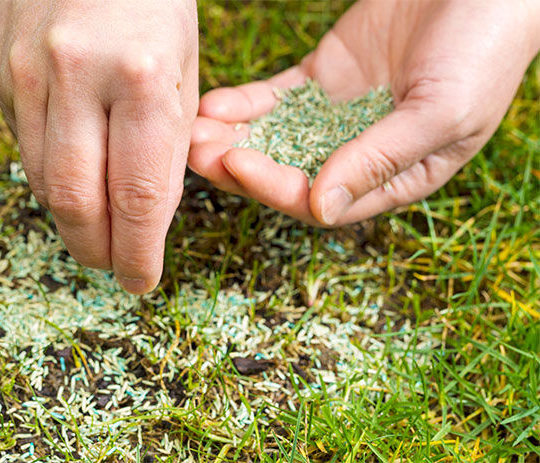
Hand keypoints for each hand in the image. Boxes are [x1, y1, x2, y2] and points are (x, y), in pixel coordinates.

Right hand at [0, 0, 197, 292]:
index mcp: (140, 78)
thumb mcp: (184, 71)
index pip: (136, 198)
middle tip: (113, 265)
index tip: (141, 280)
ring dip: (72, 218)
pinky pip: (24, 145)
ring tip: (97, 228)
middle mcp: (75, 77)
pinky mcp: (0, 70)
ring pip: (43, 181)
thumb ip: (164, 149)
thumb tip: (144, 222)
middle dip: (97, 249)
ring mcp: (26, 72)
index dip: (138, 253)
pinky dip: (52, 174)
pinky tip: (75, 172)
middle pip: (76, 202)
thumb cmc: (156, 5)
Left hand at [190, 0, 539, 225]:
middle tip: (196, 152)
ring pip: (275, 138)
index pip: (322, 199)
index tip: (238, 163)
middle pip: (288, 174)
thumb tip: (321, 208)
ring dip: (234, 138)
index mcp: (394, 177)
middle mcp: (359, 154)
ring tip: (195, 130)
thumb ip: (381, 160)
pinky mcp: (323, 79)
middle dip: (240, 167)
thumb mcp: (443, 112)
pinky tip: (216, 104)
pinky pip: (276, 98)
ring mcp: (337, 116)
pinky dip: (246, 103)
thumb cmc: (485, 49)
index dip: (276, 187)